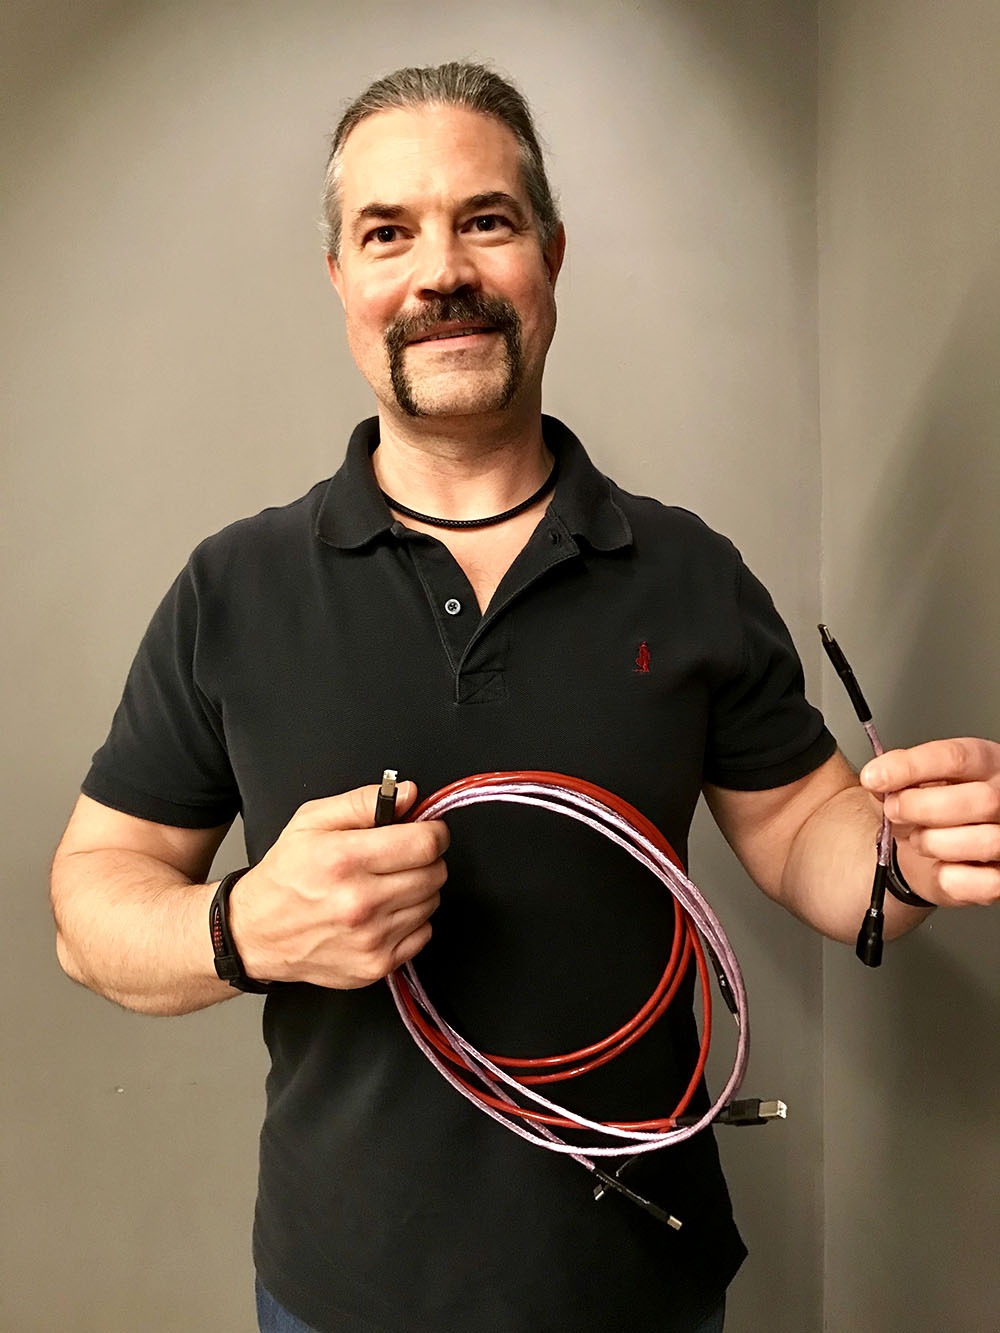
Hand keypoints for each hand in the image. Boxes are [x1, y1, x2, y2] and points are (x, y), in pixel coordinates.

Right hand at [227, 781, 448, 986]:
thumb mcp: (312, 821)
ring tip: (386, 885)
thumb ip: (364, 801)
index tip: (427, 831)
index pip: (425, 844)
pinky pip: (423, 933)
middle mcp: (360, 902)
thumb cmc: (284, 875)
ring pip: (431, 902)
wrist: (257, 933)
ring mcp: (370, 938)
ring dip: (418, 890)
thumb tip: (407, 793)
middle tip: (401, 858)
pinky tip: (384, 913)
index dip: (434, 832)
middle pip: (434, 873)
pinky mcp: (375, 965)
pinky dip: (411, 921)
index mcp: (344, 860)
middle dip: (425, 859)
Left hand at [860, 738, 999, 906]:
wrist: (935, 852)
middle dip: (922, 807)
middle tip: (893, 812)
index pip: (956, 758)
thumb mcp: (909, 783)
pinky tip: (938, 865)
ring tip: (918, 839)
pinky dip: (950, 877)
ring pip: (986, 841)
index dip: (910, 767)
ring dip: (935, 842)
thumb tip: (876, 779)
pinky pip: (986, 882)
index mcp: (984, 762)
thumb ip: (893, 777)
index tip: (873, 778)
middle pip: (981, 799)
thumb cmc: (929, 810)